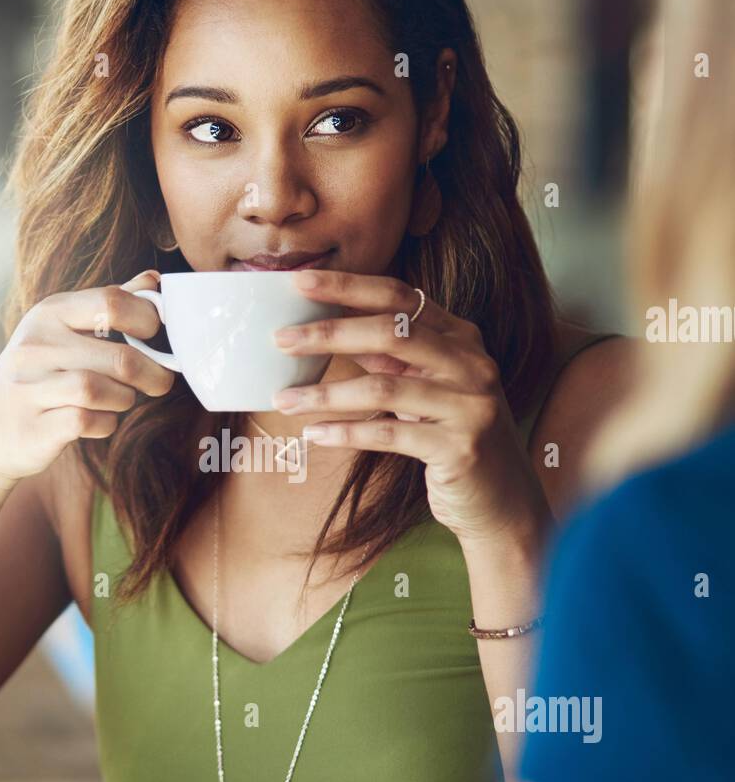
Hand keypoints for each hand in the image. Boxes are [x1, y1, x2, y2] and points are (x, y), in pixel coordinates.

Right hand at [0, 270, 175, 487]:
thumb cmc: (35, 376)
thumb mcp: (61, 331)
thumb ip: (108, 306)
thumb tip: (153, 280)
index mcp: (50, 314)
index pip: (112, 302)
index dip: (148, 320)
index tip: (155, 338)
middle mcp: (36, 346)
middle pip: (120, 358)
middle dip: (152, 374)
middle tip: (158, 382)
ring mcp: (31, 387)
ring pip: (103, 390)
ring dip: (125, 399)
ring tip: (120, 400)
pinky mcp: (33, 428)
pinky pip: (88, 421)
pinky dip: (105, 424)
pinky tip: (98, 420)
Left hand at [271, 268, 549, 547]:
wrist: (502, 500)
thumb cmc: (452, 439)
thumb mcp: (424, 389)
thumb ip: (390, 359)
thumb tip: (333, 330)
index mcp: (461, 338)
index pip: (400, 297)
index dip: (348, 286)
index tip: (299, 281)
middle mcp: (471, 364)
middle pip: (391, 332)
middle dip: (329, 333)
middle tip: (280, 340)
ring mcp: (471, 405)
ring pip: (383, 387)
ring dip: (325, 394)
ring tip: (283, 400)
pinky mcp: (460, 447)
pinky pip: (389, 434)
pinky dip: (346, 432)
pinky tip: (314, 435)